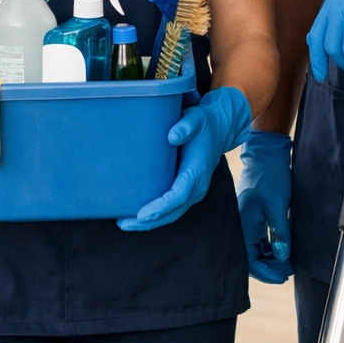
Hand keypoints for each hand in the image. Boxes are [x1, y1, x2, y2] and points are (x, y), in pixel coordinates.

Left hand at [120, 87, 252, 231]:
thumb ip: (186, 125)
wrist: (219, 130)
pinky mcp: (188, 191)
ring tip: (125, 223)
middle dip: (150, 221)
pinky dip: (156, 215)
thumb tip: (172, 136)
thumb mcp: (196, 118)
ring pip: (172, 214)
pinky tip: (137, 215)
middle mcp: (198, 186)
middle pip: (174, 212)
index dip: (161, 207)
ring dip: (150, 222)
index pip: (179, 195)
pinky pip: (172, 209)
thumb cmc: (203, 124)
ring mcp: (194, 191)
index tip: (141, 215)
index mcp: (198, 171)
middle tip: (124, 223)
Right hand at [236, 131, 292, 283]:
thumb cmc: (270, 174)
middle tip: (288, 272)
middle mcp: (243, 224)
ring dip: (271, 257)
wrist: (266, 152)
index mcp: (244, 224)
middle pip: (252, 256)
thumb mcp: (278, 205)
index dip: (267, 272)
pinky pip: (260, 237)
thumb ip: (280, 232)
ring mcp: (248, 219)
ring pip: (257, 248)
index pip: (251, 259)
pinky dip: (271, 246)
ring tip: (287, 263)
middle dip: (269, 267)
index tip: (283, 276)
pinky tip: (282, 248)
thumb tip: (283, 256)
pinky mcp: (254, 214)